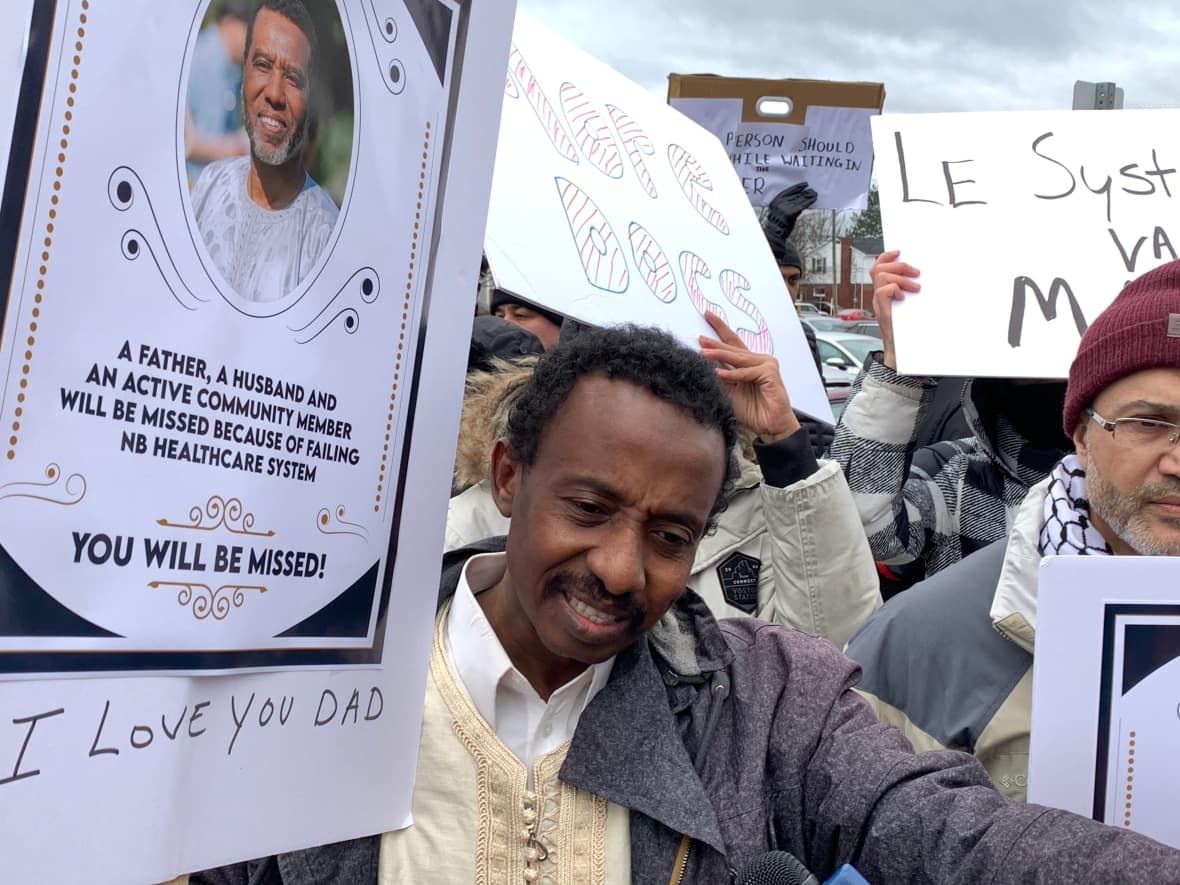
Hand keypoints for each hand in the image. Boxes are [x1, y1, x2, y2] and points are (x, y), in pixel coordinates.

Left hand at [699, 312, 799, 441]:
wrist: (770, 426)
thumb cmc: (752, 411)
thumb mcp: (728, 391)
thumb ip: (719, 377)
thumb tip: (701, 363)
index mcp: (748, 363)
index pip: (732, 343)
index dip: (719, 330)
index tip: (707, 315)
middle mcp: (758, 360)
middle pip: (733, 347)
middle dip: (715, 341)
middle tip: (699, 335)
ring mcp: (766, 364)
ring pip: (738, 358)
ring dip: (719, 355)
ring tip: (703, 352)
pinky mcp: (770, 373)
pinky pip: (747, 372)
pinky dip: (733, 374)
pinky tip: (719, 375)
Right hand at [765, 183, 818, 239]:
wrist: (775, 235)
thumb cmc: (777, 225)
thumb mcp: (779, 212)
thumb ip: (787, 204)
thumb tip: (801, 198)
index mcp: (775, 201)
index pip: (788, 191)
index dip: (797, 187)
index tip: (805, 184)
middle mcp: (779, 203)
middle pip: (795, 195)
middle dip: (805, 193)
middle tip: (813, 190)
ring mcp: (784, 208)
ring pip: (799, 200)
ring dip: (809, 196)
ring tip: (815, 194)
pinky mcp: (790, 213)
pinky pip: (802, 205)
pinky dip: (809, 202)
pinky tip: (814, 199)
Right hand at [870, 250, 920, 369]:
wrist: (901, 354)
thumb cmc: (907, 332)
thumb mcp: (910, 308)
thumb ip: (911, 294)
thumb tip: (925, 280)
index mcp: (884, 293)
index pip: (878, 267)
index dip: (886, 257)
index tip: (899, 252)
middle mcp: (879, 297)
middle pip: (879, 269)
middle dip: (899, 266)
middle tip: (916, 274)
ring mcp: (880, 305)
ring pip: (881, 277)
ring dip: (901, 279)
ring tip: (914, 288)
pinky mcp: (883, 312)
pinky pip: (883, 292)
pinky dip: (894, 290)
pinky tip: (903, 298)